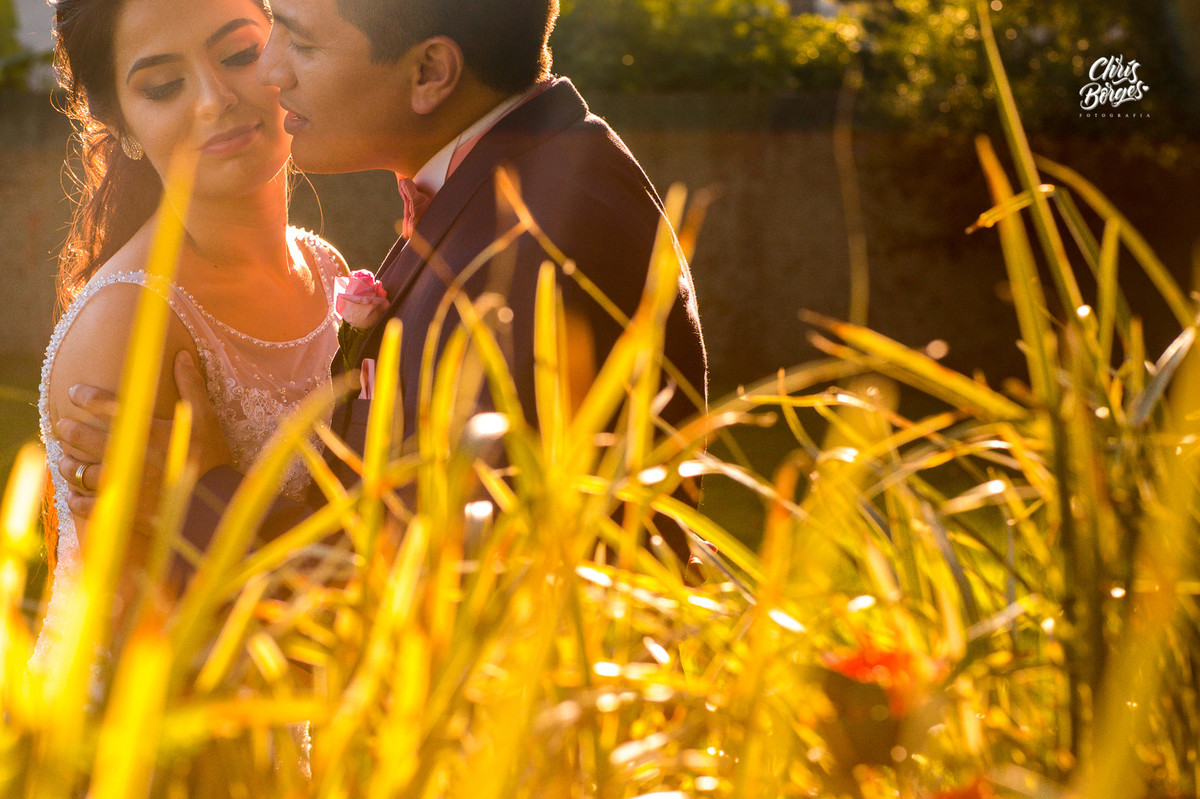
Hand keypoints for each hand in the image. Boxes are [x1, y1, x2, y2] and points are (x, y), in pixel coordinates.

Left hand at [57, 351, 230, 519]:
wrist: (212, 504)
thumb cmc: (210, 459)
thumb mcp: (206, 417)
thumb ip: (191, 385)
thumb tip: (182, 354)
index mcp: (143, 429)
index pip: (105, 406)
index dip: (85, 396)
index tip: (74, 392)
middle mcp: (125, 454)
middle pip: (83, 439)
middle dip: (68, 430)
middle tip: (60, 426)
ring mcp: (120, 483)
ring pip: (80, 473)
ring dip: (68, 466)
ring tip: (63, 462)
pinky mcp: (120, 509)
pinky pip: (88, 505)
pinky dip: (76, 500)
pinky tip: (72, 496)